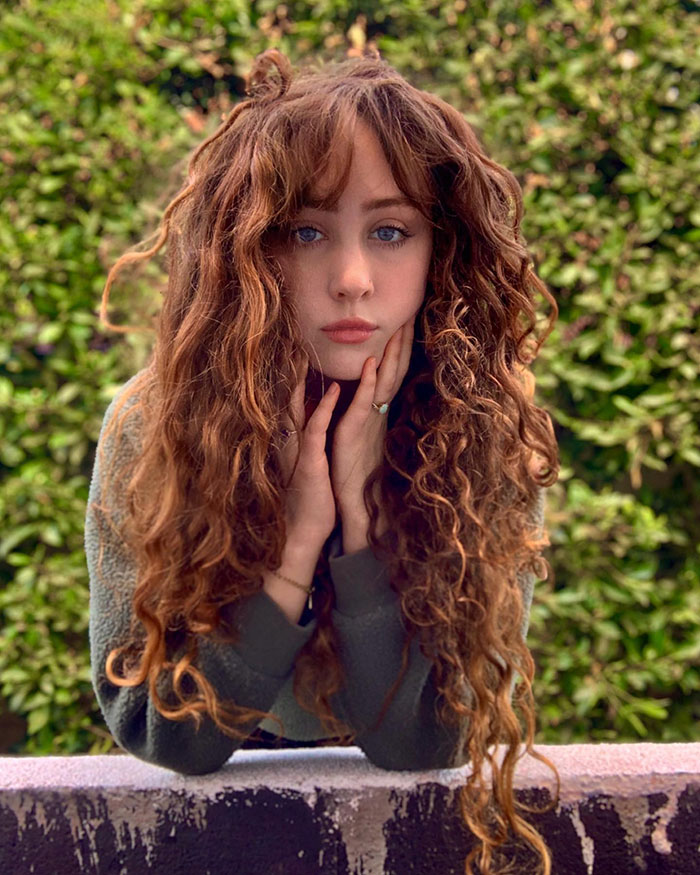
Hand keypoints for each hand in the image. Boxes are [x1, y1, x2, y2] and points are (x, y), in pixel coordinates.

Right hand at [277, 355, 339, 543]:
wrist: (301, 533)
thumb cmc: (311, 503)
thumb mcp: (308, 467)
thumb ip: (306, 447)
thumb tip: (310, 430)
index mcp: (294, 442)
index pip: (292, 403)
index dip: (294, 377)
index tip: (297, 351)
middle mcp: (292, 442)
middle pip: (290, 399)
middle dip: (292, 370)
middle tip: (295, 339)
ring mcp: (299, 450)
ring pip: (299, 407)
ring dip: (305, 379)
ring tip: (308, 352)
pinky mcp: (309, 462)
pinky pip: (316, 430)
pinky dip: (324, 408)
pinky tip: (335, 390)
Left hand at [330, 317, 414, 538]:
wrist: (355, 504)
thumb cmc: (356, 472)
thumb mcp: (361, 433)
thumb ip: (365, 411)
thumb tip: (367, 390)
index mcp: (380, 410)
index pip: (393, 371)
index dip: (401, 345)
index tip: (406, 318)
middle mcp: (379, 411)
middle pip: (395, 369)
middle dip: (402, 340)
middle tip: (410, 310)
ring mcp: (370, 420)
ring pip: (384, 380)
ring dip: (391, 353)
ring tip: (398, 325)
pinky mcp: (355, 431)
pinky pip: (364, 402)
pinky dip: (369, 381)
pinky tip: (372, 362)